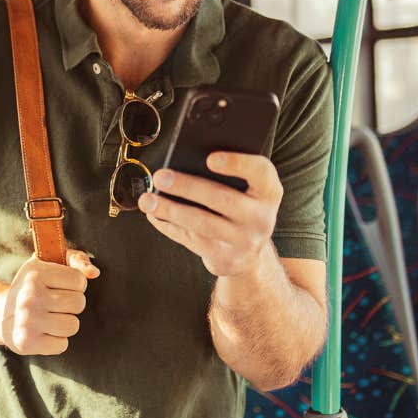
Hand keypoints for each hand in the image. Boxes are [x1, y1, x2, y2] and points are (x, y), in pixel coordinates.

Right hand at [0, 249, 99, 355]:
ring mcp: (27, 320)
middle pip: (78, 303)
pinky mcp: (26, 342)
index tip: (62, 285)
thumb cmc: (34, 285)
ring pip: (72, 325)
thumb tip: (94, 273)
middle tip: (57, 303)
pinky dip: (57, 340)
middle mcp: (29, 296)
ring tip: (52, 317)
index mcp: (35, 272)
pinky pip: (62, 345)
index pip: (79, 280)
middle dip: (72, 304)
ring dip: (66, 323)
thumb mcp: (50, 263)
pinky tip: (44, 331)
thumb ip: (76, 260)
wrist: (0, 313)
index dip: (75, 284)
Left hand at [137, 152, 281, 277]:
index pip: (260, 172)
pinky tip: (153, 214)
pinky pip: (191, 240)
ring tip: (147, 199)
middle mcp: (261, 218)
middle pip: (222, 199)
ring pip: (202, 223)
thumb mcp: (246, 190)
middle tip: (160, 176)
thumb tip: (182, 160)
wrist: (249, 253)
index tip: (210, 158)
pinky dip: (168, 226)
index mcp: (269, 191)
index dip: (237, 163)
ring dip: (171, 210)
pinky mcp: (224, 259)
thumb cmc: (240, 207)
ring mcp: (244, 242)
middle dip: (187, 187)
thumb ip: (226, 174)